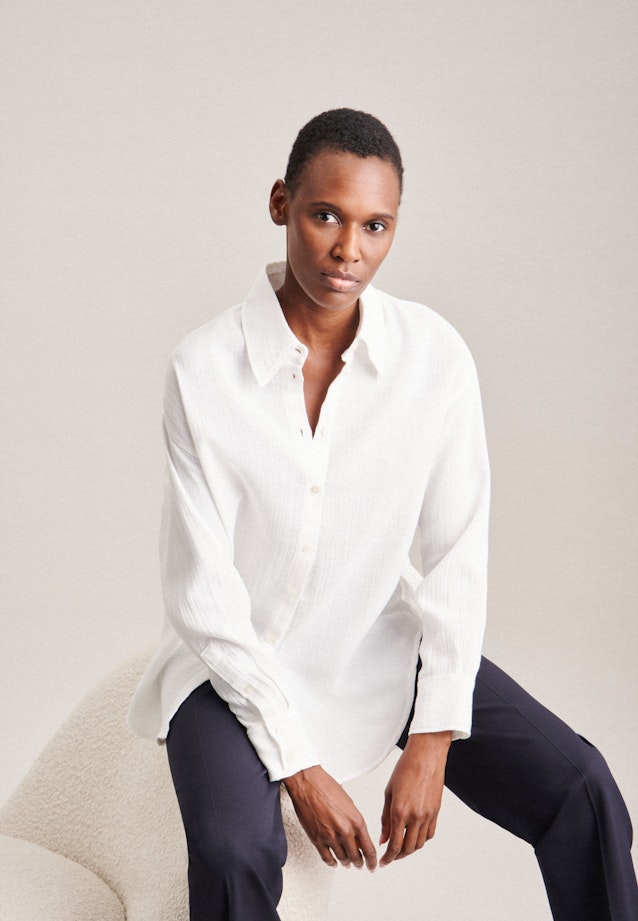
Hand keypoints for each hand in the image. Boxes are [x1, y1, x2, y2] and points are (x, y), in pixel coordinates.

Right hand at [283, 765, 377, 870]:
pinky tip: (334, 862)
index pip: (369, 849)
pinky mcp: (317, 839)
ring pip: (342, 859)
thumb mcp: (349, 804)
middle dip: (360, 863)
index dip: (372, 861)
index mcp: (356, 821)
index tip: (372, 865)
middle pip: (356, 857)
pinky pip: (327, 858)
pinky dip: (332, 863)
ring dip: (346, 863)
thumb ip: (355, 823)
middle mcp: (345, 831)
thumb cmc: (327, 788)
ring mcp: (330, 837)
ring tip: (348, 863)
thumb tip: (358, 838)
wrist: (308, 783)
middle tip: (361, 865)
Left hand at [379, 730, 451, 866]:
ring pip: (419, 843)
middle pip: (407, 848)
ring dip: (409, 849)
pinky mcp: (436, 812)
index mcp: (399, 811)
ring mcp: (427, 815)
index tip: (383, 862)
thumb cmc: (405, 769)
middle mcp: (415, 816)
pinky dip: (421, 840)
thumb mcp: (389, 792)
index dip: (388, 857)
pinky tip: (414, 837)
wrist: (426, 756)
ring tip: (401, 848)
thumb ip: (386, 818)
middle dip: (398, 856)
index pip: (394, 844)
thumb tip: (383, 838)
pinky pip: (430, 833)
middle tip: (390, 857)